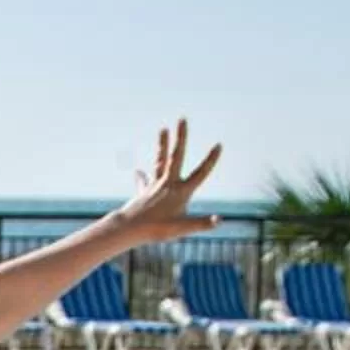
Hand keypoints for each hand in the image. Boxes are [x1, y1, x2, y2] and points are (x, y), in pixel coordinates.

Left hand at [118, 118, 223, 242]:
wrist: (129, 228)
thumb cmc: (157, 230)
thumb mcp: (182, 228)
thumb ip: (201, 224)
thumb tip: (219, 221)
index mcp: (181, 191)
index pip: (200, 173)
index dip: (210, 160)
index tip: (218, 144)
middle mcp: (168, 183)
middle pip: (176, 155)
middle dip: (181, 137)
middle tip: (182, 118)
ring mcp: (155, 185)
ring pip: (160, 160)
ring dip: (163, 145)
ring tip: (163, 129)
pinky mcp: (144, 192)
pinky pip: (144, 182)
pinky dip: (142, 177)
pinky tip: (138, 171)